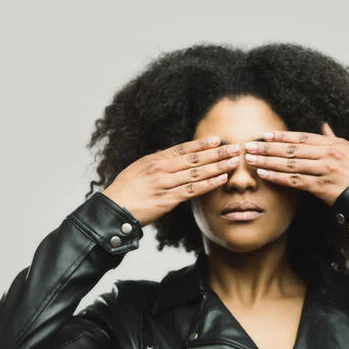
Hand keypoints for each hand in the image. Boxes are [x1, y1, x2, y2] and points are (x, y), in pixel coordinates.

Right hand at [103, 137, 241, 225]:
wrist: (113, 209)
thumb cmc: (123, 190)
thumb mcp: (137, 169)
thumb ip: (154, 162)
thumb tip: (164, 153)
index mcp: (154, 160)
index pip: (182, 149)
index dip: (201, 144)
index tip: (217, 139)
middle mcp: (161, 169)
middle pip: (194, 159)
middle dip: (216, 153)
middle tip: (234, 148)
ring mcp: (165, 184)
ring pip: (196, 173)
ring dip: (217, 167)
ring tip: (234, 162)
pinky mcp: (167, 200)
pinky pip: (191, 191)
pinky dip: (207, 184)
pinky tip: (221, 180)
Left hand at [243, 123, 348, 205]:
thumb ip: (334, 138)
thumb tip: (324, 125)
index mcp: (333, 144)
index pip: (302, 137)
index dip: (282, 136)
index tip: (266, 135)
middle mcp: (327, 155)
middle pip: (292, 150)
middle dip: (268, 148)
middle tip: (249, 146)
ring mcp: (324, 171)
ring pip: (290, 165)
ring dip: (268, 162)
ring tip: (251, 160)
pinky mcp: (321, 187)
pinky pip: (295, 181)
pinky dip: (278, 177)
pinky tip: (264, 175)